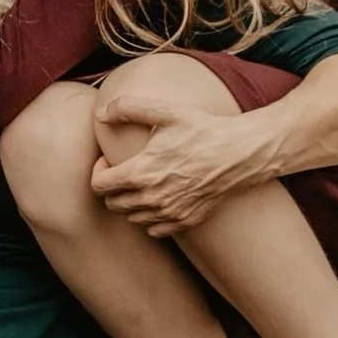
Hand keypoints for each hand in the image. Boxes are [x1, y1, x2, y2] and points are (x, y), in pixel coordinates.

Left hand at [92, 104, 277, 235]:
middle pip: (112, 205)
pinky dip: (149, 218)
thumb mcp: (165, 111)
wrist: (239, 153)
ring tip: (141, 184)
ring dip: (129, 203)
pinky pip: (153, 229)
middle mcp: (151, 199)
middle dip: (111, 188)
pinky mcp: (184, 222)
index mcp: (140, 173)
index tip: (108, 161)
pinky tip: (158, 199)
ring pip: (131, 218)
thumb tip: (100, 114)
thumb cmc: (202, 130)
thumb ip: (127, 108)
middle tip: (123, 172)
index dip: (98, 171)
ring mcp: (169, 213)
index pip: (99, 185)